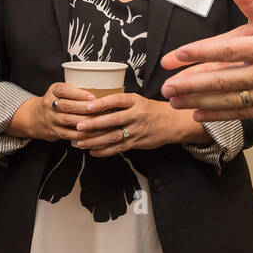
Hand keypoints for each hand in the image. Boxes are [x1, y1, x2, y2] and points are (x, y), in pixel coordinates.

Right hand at [7, 82, 99, 141]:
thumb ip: (76, 91)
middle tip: (99, 109)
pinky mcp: (54, 131)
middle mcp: (49, 104)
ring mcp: (51, 119)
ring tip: (99, 122)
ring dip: (85, 122)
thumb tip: (103, 91)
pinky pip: (69, 134)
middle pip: (67, 106)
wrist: (35, 117)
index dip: (78, 93)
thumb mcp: (61, 91)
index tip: (92, 96)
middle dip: (84, 108)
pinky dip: (81, 134)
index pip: (64, 90)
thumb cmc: (56, 101)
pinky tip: (92, 134)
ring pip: (68, 120)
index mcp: (53, 90)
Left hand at [71, 92, 204, 155]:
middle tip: (79, 126)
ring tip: (81, 142)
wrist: (173, 123)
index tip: (88, 106)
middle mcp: (137, 115)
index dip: (102, 103)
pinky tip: (93, 151)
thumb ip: (121, 103)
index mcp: (136, 101)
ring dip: (95, 140)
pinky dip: (104, 151)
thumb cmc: (152, 110)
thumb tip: (95, 105)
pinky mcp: (138, 142)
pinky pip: (119, 148)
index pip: (117, 100)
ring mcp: (137, 130)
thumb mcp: (139, 101)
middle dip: (94, 124)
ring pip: (114, 136)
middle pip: (113, 120)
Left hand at [159, 0, 252, 120]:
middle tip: (165, 87)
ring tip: (174, 102)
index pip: (226, 51)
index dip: (197, 54)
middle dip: (189, 84)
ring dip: (198, 102)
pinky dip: (218, 115)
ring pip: (226, 100)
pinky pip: (241, 113)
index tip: (175, 57)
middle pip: (219, 80)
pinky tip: (199, 116)